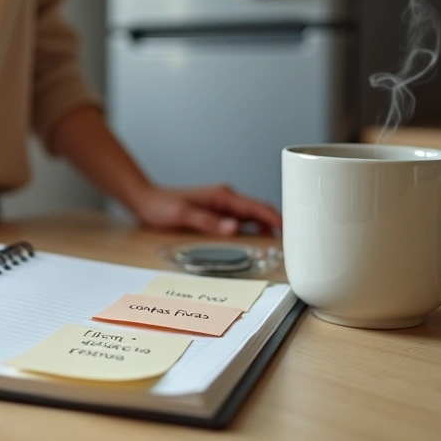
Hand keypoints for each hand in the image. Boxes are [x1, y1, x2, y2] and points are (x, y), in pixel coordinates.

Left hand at [130, 184, 281, 236]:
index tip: (294, 229)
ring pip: (253, 215)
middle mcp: (225, 197)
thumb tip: (234, 228)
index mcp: (221, 196)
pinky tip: (258, 240)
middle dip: (278, 223)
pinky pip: (242, 219)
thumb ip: (208, 222)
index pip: (256, 208)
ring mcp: (222, 204)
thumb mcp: (182, 216)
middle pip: (259, 210)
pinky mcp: (217, 211)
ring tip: (282, 244)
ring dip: (267, 227)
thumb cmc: (160, 207)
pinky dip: (254, 228)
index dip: (277, 219)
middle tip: (295, 240)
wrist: (145, 200)